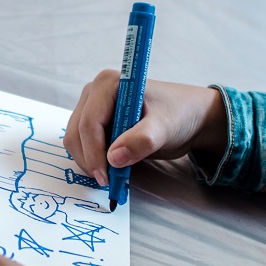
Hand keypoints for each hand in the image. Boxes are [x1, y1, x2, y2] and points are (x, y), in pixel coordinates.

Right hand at [65, 71, 229, 185]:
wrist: (190, 116)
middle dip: (90, 159)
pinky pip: (84, 145)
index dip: (94, 152)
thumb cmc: (179, 113)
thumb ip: (142, 141)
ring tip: (114, 175)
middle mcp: (94, 93)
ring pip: (76, 141)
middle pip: (77, 132)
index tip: (105, 177)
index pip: (90, 122)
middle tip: (108, 181)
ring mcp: (93, 108)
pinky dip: (94, 160)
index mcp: (108, 84)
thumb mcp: (165, 127)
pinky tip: (112, 168)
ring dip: (90, 161)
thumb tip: (113, 158)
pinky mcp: (96, 123)